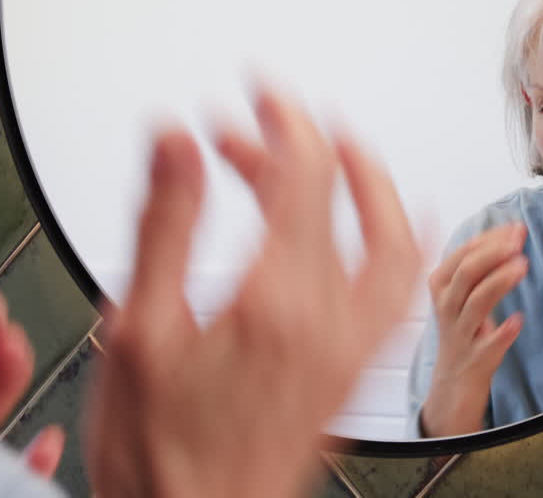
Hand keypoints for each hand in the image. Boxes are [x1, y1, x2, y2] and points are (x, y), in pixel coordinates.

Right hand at [84, 86, 421, 497]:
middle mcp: (331, 321)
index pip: (307, 175)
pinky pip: (404, 295)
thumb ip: (164, 224)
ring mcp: (350, 350)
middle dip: (320, 144)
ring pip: (400, 248)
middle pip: (351, 202)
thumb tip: (176, 139)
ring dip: (378, 190)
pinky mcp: (352, 375)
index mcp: (278, 299)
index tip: (259, 93)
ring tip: (349, 156)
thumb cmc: (160, 449)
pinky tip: (382, 235)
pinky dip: (400, 246)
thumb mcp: (138, 328)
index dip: (285, 119)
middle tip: (282, 117)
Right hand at [418, 223, 526, 437]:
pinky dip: (504, 331)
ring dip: (499, 281)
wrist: (452, 383)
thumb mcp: (461, 293)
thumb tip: (512, 233)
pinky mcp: (475, 359)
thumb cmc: (463, 329)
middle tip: (520, 241)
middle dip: (493, 253)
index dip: (490, 238)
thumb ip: (480, 265)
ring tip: (523, 265)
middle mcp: (446, 307)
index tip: (516, 227)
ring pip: (476, 302)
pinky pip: (488, 344)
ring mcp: (460, 334)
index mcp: (440, 286)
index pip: (462, 254)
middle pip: (466, 273)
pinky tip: (519, 320)